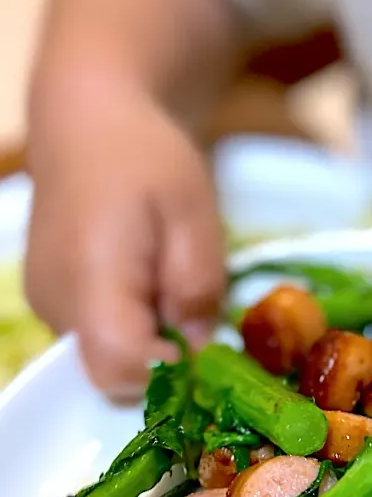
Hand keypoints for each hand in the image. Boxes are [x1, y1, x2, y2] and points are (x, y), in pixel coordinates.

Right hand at [26, 84, 223, 400]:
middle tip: (186, 294)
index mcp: (92, 278)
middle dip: (164, 353)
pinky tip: (145, 276)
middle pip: (114, 371)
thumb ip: (198, 286)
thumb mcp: (195, 216)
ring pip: (106, 356)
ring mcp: (46, 306)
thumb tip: (198, 349)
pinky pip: (96, 336)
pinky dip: (130, 321)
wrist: (90, 124)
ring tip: (165, 274)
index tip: (200, 340)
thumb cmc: (148, 161)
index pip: (120, 368)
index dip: (169, 372)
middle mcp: (56, 303)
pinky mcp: (48, 304)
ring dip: (149, 334)